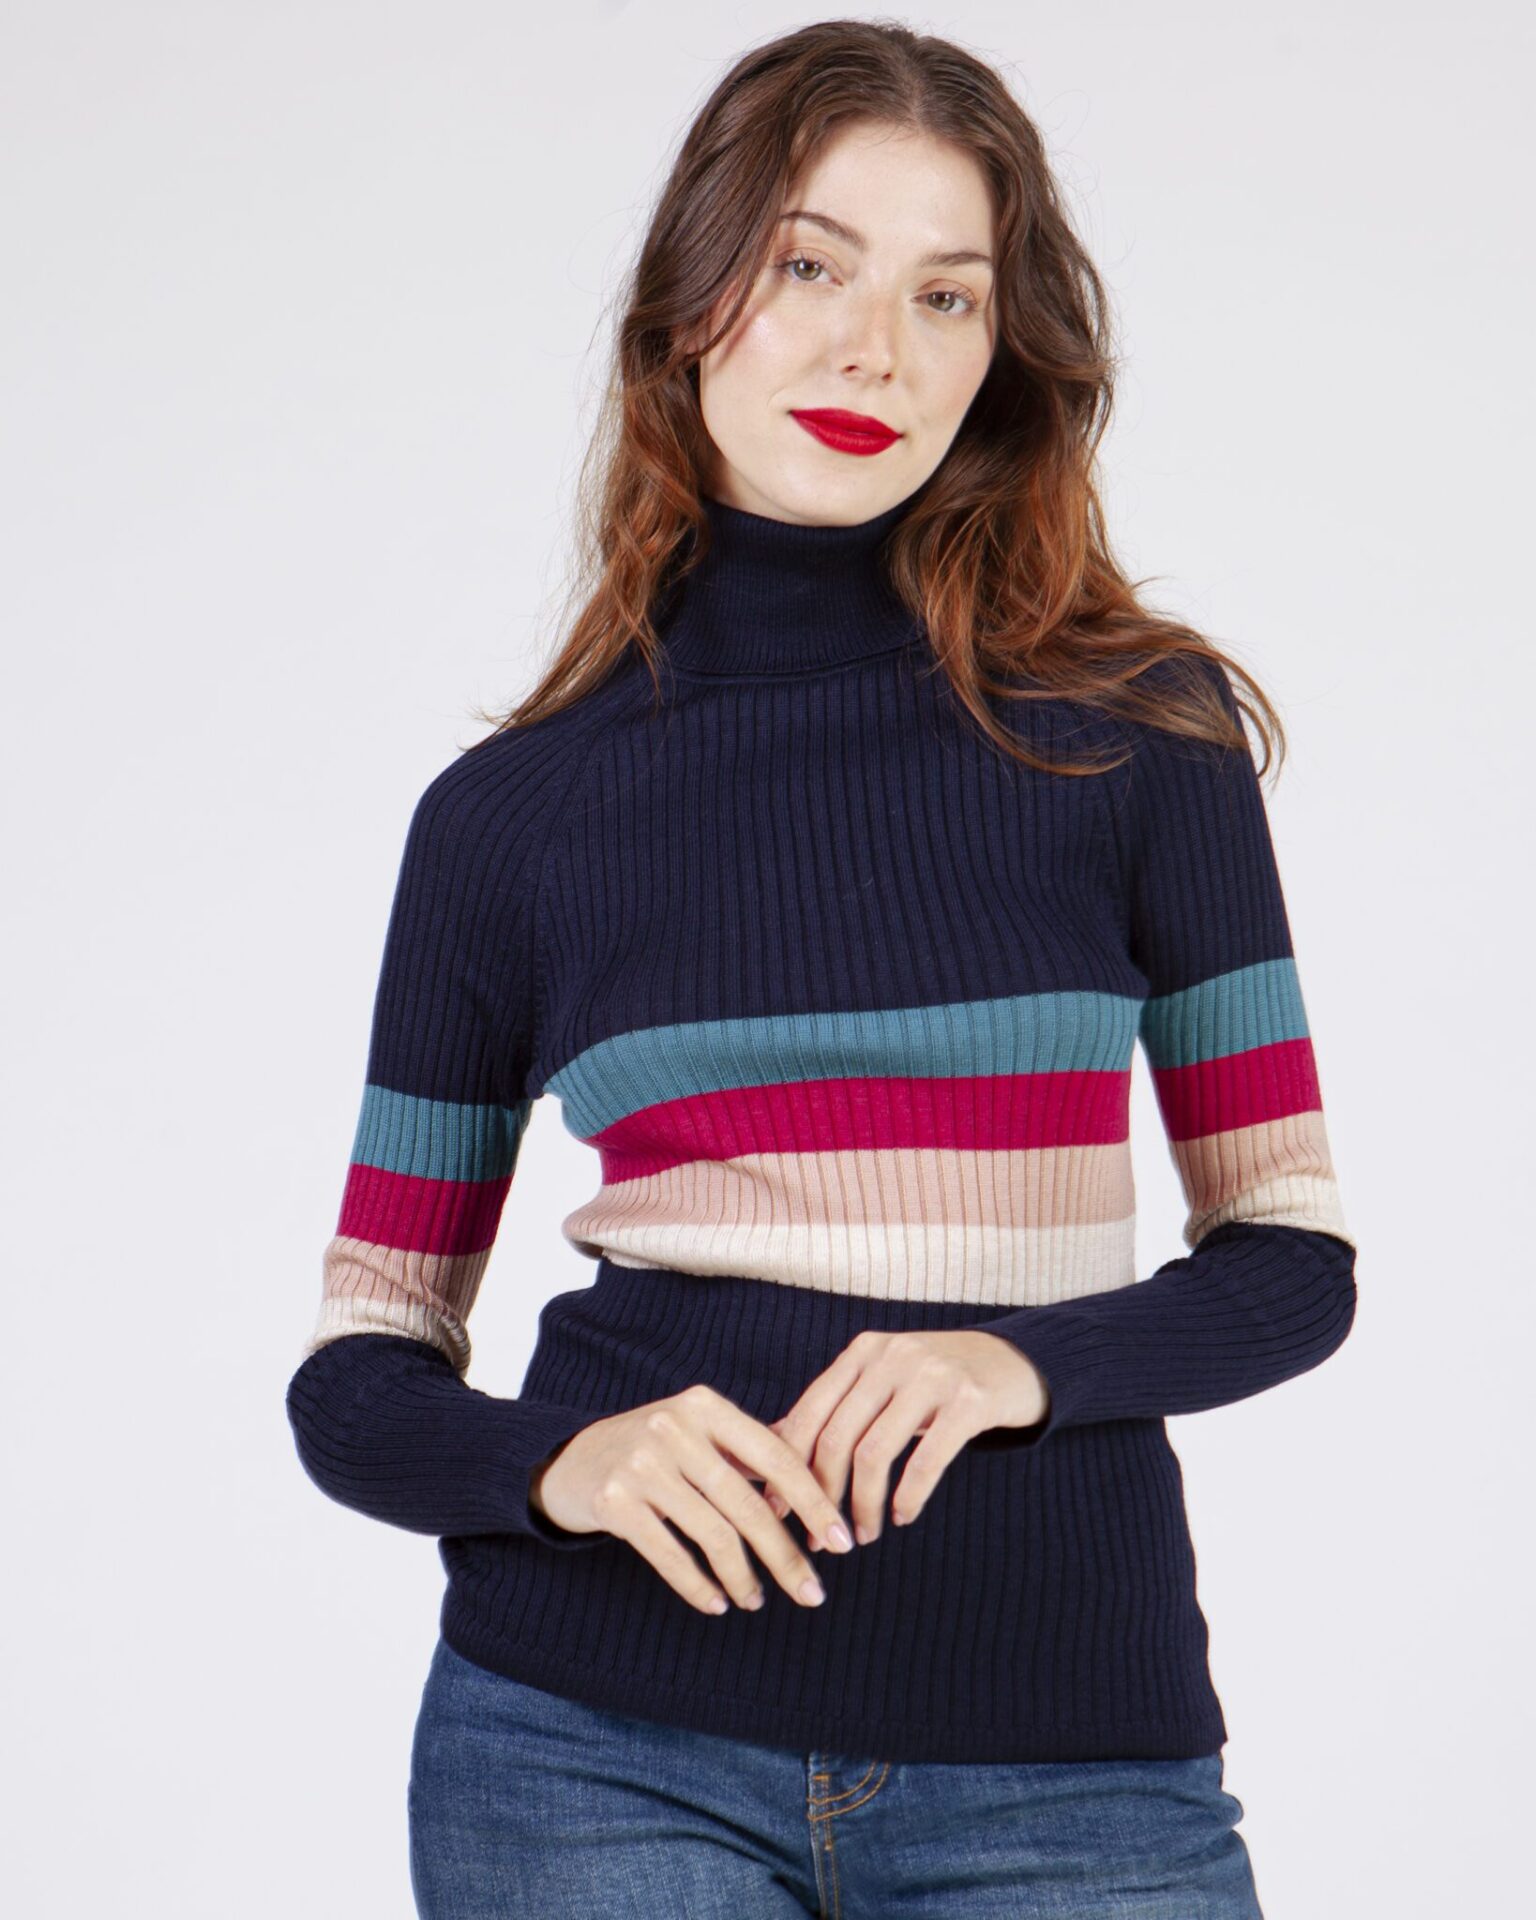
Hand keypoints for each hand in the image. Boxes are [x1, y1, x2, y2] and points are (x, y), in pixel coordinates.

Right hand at [528, 1384, 855, 1616]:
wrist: (567, 1460)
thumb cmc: (650, 1449)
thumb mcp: (698, 1431)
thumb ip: (751, 1447)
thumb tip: (823, 1471)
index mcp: (706, 1406)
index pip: (777, 1456)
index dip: (814, 1502)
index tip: (842, 1542)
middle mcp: (675, 1428)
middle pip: (749, 1504)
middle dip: (787, 1555)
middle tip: (813, 1593)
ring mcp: (641, 1464)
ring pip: (714, 1535)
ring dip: (744, 1577)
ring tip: (757, 1600)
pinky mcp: (614, 1501)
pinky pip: (670, 1555)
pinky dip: (699, 1586)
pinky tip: (718, 1602)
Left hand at [762, 1330, 1048, 1542]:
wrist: (1013, 1361)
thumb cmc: (935, 1381)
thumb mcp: (883, 1383)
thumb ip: (834, 1408)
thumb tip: (770, 1447)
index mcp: (862, 1352)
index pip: (809, 1413)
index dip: (788, 1468)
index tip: (779, 1512)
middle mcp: (891, 1356)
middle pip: (836, 1436)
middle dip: (823, 1495)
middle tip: (823, 1537)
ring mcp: (932, 1375)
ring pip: (874, 1452)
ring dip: (864, 1504)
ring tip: (865, 1534)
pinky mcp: (969, 1400)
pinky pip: (926, 1460)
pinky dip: (908, 1497)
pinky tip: (903, 1516)